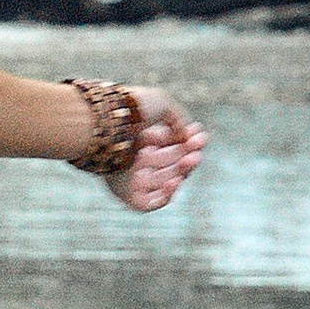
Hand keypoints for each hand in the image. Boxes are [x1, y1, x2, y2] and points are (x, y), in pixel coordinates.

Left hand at [106, 93, 208, 211]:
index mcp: (139, 139)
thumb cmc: (131, 110)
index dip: (189, 142)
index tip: (201, 136)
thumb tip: (188, 137)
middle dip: (189, 157)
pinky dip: (166, 195)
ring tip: (190, 159)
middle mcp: (135, 159)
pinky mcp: (126, 195)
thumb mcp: (161, 104)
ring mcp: (130, 178)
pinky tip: (174, 180)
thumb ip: (179, 120)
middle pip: (171, 164)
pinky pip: (150, 204)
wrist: (109, 122)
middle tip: (197, 152)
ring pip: (165, 183)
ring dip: (183, 172)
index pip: (170, 146)